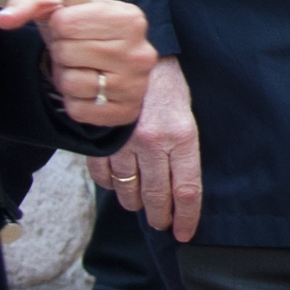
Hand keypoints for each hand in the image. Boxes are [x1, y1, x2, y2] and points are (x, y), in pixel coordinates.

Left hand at [0, 0, 158, 131]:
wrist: (110, 63)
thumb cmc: (83, 30)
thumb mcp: (60, 6)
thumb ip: (29, 3)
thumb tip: (3, 18)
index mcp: (129, 17)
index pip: (64, 22)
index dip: (58, 26)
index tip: (72, 29)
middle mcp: (139, 51)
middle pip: (66, 52)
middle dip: (62, 52)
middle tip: (76, 51)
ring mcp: (135, 85)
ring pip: (70, 83)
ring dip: (65, 76)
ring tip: (81, 69)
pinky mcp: (125, 112)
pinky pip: (77, 109)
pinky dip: (73, 100)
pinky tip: (86, 89)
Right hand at [86, 48, 202, 240]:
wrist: (129, 56)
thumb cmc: (165, 85)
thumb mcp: (186, 113)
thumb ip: (183, 148)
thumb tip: (181, 185)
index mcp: (182, 136)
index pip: (188, 190)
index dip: (187, 218)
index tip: (185, 233)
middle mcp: (154, 143)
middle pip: (158, 197)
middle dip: (161, 217)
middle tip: (162, 224)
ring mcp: (125, 144)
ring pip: (129, 191)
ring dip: (136, 204)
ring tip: (141, 205)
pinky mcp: (101, 142)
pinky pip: (104, 178)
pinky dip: (111, 186)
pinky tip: (118, 185)